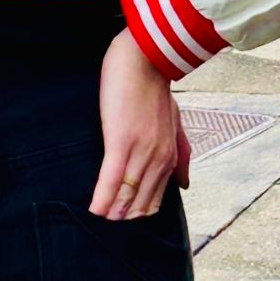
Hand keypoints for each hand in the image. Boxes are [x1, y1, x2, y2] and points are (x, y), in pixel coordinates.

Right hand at [88, 27, 186, 218]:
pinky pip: (111, 179)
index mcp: (169, 154)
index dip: (139, 211)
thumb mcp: (175, 121)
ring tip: (99, 220)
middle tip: (108, 222)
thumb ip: (181, 152)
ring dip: (113, 211)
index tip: (124, 219)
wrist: (145, 58)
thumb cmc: (154, 85)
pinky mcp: (120, 142)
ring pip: (127, 194)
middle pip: (141, 201)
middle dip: (125, 215)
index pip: (155, 196)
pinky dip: (102, 197)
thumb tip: (185, 184)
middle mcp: (158, 158)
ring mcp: (140, 151)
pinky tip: (94, 209)